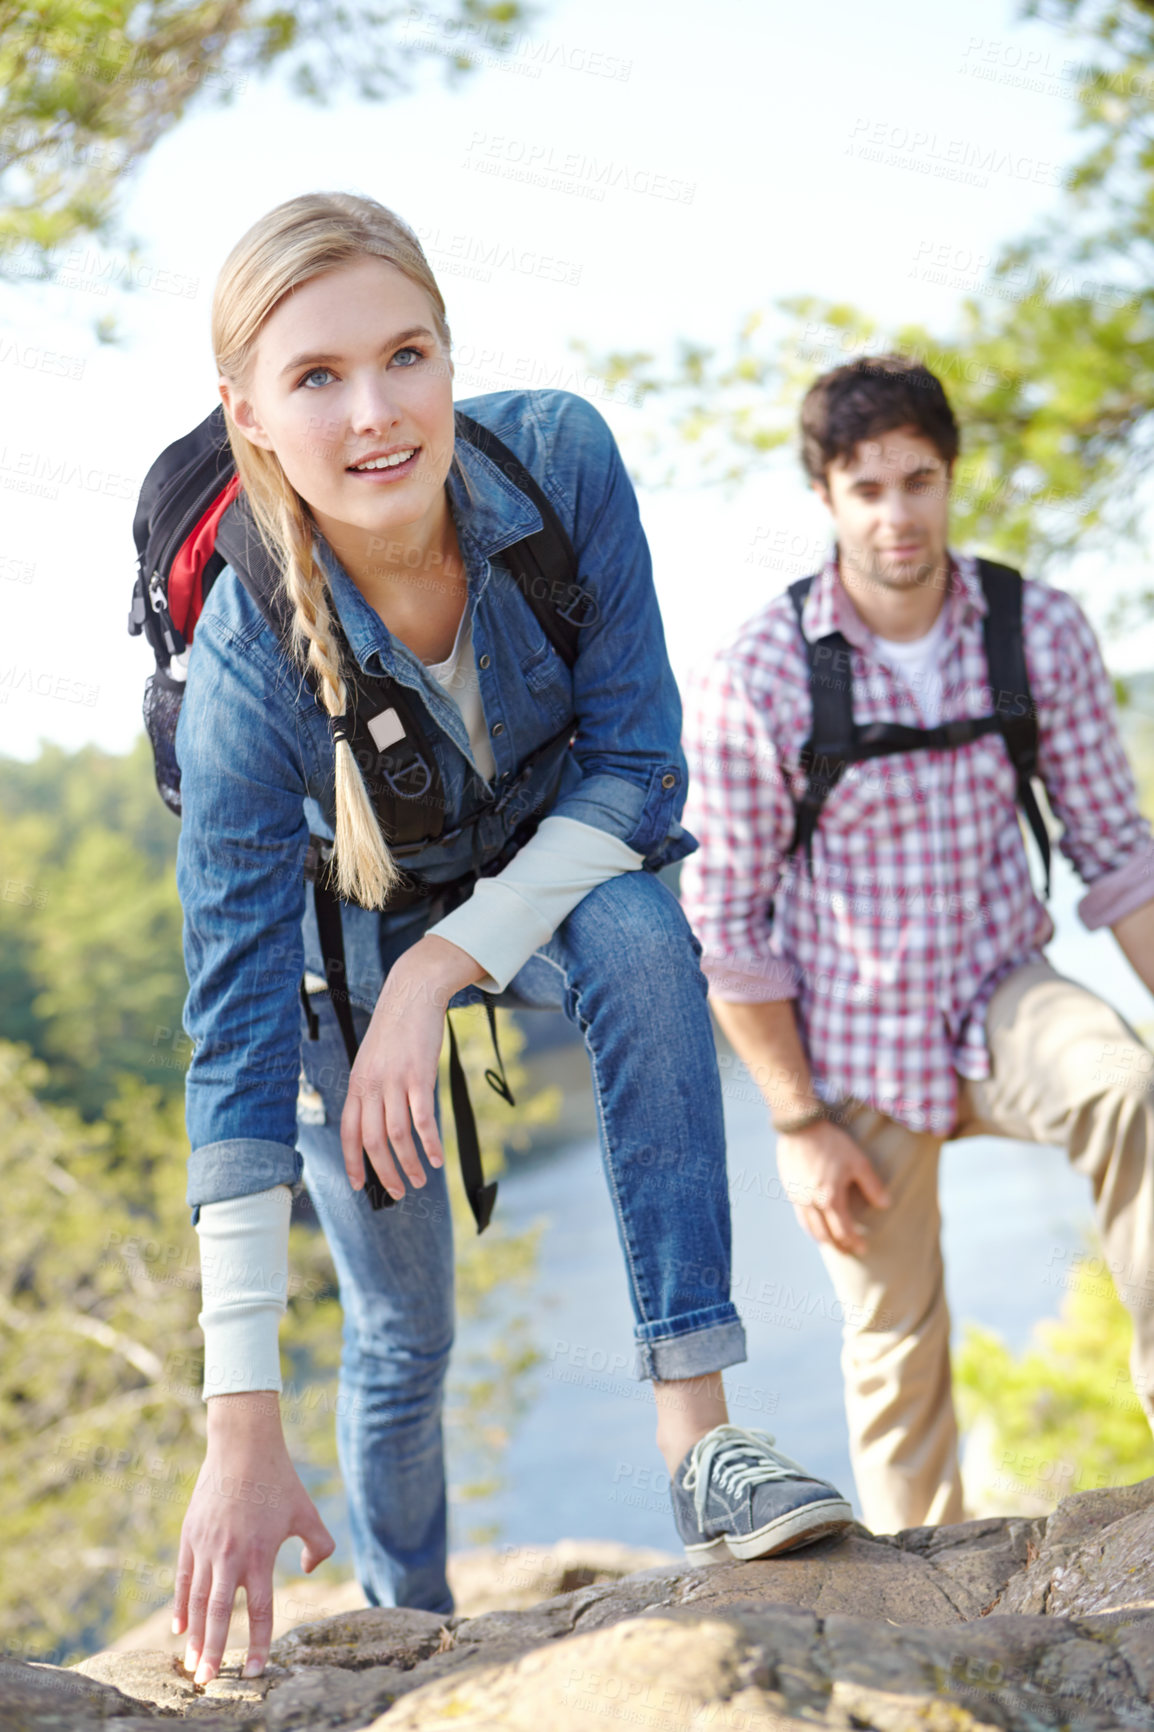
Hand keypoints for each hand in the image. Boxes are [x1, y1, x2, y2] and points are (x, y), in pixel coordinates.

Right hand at [172, 1394, 333, 1683]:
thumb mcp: (307, 1512)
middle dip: (214, 1652)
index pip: (260, 1611)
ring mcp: (206, 1547)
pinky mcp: (190, 1537)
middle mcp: (230, 1556)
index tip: (256, 1671)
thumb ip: (319, 1545)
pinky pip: (182, 1579)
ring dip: (194, 1636)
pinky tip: (179, 1629)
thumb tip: (306, 1570)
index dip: (258, 1644)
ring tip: (192, 1665)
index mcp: (260, 1554)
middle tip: (208, 1682)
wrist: (242, 1445)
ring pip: (196, 1602)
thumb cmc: (279, 1479)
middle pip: (219, 1615)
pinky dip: (180, 1606)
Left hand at [341, 934, 483, 1198]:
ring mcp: (395, 1082)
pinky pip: (423, 1120)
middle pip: (373, 1141)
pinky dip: (430, 1144)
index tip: (360, 1186)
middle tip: (399, 1192)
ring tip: (421, 1180)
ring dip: (409, 1164)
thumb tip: (378, 1123)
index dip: (352, 1162)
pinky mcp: (419, 1076)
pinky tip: (438, 1158)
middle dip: (385, 1173)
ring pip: (398, 1136)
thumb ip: (372, 1090)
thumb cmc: (395, 1030)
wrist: (412, 995)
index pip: (348, 1133)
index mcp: (357, 1085)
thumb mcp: (373, 1060)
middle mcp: (372, 1087)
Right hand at [775, 1118, 889, 1254]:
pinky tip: (815, 1225)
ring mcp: (798, 1198)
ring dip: (822, 1239)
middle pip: (825, 1235)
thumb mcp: (858, 1161)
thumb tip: (886, 1204)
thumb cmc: (832, 1143)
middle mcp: (812, 1203)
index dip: (854, 1242)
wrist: (800, 1128)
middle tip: (848, 1251)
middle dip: (838, 1246)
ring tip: (832, 1243)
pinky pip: (800, 1216)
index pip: (843, 1230)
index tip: (863, 1248)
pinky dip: (809, 1226)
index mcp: (830, 1198)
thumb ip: (872, 1185)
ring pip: (809, 1228)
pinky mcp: (790, 1190)